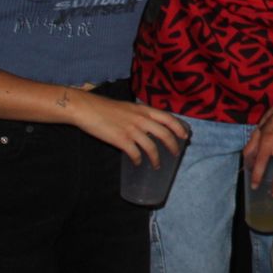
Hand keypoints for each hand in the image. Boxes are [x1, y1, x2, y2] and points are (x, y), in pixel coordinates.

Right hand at [71, 91, 188, 167]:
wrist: (87, 108)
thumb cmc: (106, 107)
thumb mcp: (129, 107)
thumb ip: (140, 115)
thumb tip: (148, 127)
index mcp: (144, 110)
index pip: (168, 118)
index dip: (179, 128)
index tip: (185, 136)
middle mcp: (142, 119)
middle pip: (165, 134)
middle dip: (173, 146)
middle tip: (176, 154)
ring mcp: (132, 130)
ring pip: (152, 147)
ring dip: (156, 158)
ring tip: (157, 165)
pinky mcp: (121, 140)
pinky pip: (135, 153)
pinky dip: (138, 159)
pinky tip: (138, 162)